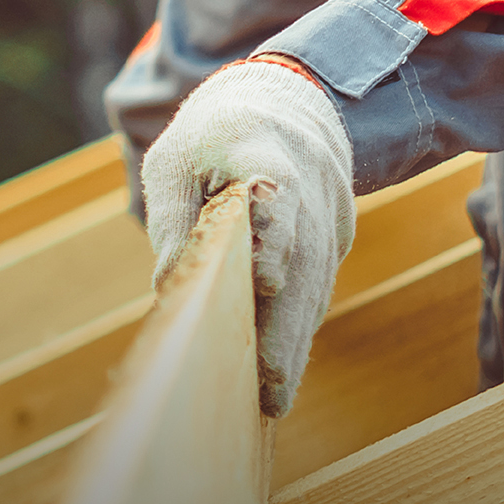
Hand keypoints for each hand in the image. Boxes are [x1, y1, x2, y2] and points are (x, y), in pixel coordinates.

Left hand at [140, 57, 355, 416]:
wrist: (287, 103)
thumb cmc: (213, 137)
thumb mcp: (175, 162)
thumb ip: (173, 218)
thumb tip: (167, 286)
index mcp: (264, 152)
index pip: (276, 196)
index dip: (274, 238)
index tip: (266, 281)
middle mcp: (309, 187)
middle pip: (302, 261)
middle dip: (285, 326)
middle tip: (268, 386)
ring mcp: (329, 214)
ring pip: (316, 286)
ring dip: (295, 344)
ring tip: (273, 400)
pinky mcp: (336, 237)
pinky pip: (318, 289)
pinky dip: (300, 331)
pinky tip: (280, 375)